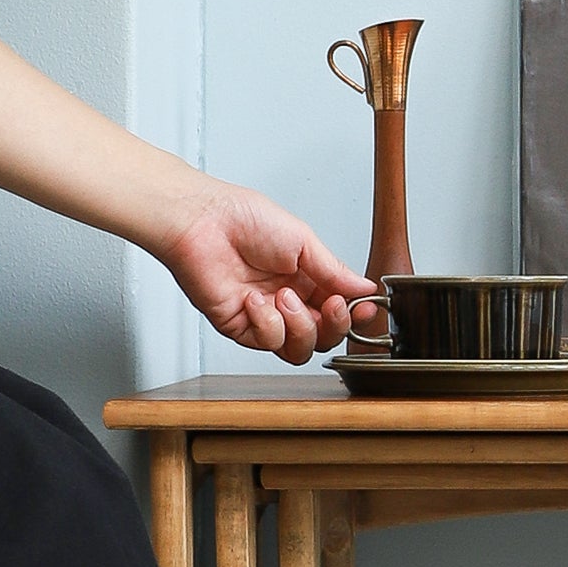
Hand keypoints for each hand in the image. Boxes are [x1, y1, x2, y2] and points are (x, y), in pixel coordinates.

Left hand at [158, 183, 377, 363]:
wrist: (203, 221)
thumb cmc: (242, 218)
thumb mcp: (302, 239)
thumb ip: (334, 270)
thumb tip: (364, 287)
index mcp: (304, 277)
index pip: (338, 309)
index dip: (353, 314)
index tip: (364, 309)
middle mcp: (286, 300)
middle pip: (324, 336)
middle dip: (333, 324)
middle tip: (331, 304)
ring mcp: (263, 316)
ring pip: (299, 348)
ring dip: (300, 325)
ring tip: (285, 297)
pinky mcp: (240, 327)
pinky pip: (268, 342)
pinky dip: (267, 323)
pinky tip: (255, 300)